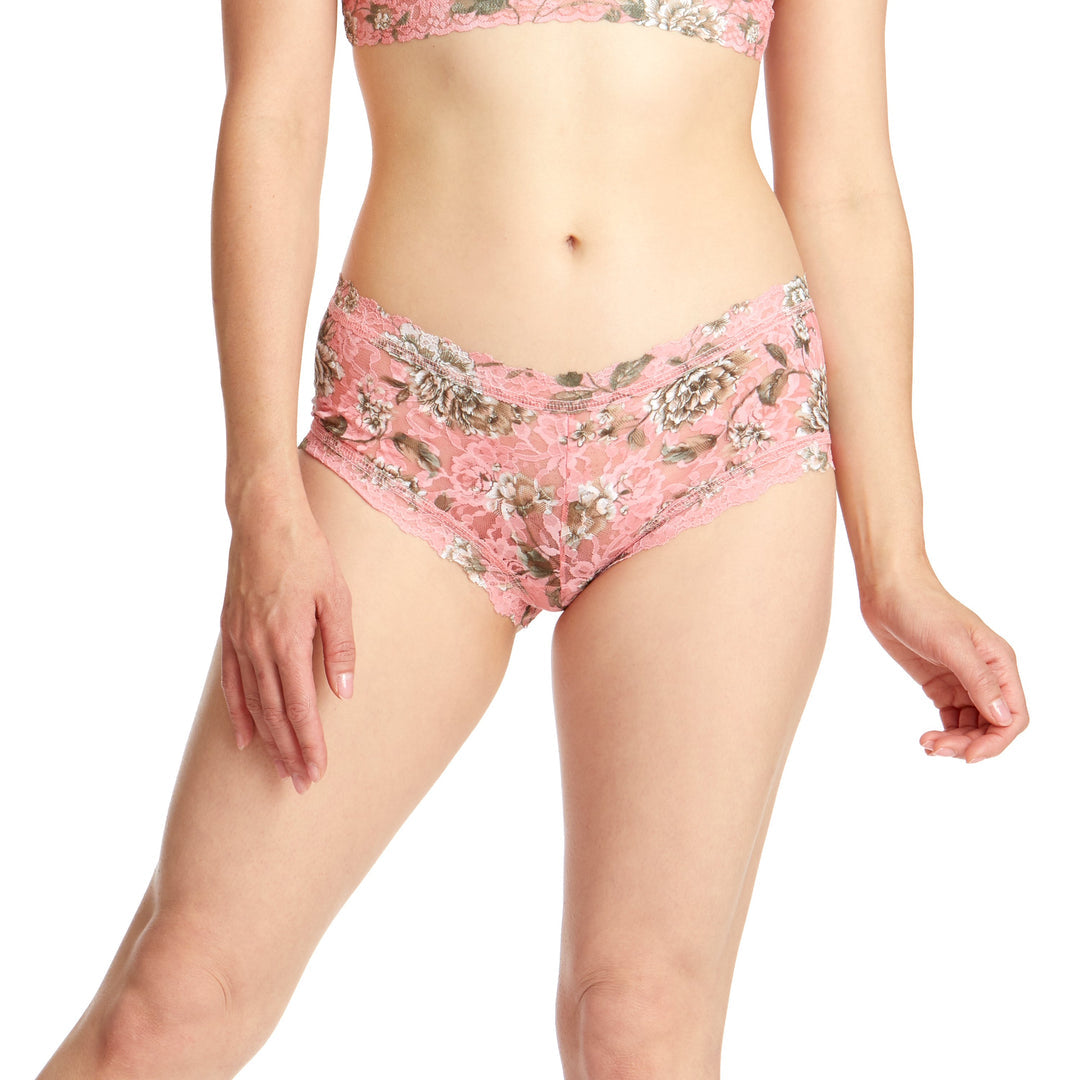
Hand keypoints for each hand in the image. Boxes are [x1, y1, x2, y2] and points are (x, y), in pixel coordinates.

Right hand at [219, 489, 355, 792]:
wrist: (264, 520)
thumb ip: (340, 648)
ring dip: (268, 740)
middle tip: (301, 783)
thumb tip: (343, 694)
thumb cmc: (308, 555)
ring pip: (253, 704)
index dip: (309, 743)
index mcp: (289, 642)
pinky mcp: (230, 631)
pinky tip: (245, 736)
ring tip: (279, 768)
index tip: (316, 771)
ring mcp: (240, 641)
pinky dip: (238, 713)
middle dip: (289, 752)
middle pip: (275, 714)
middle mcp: (259, 648)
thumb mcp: (337, 598)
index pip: (301, 708)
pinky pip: (232, 682)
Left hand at [859, 565, 1028, 762]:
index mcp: (999, 664)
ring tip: (927, 744)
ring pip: (971, 725)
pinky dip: (944, 732)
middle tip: (936, 748)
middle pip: (991, 726)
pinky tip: (926, 737)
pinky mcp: (939, 683)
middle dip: (969, 744)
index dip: (996, 741)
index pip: (1013, 716)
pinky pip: (952, 717)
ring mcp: (962, 680)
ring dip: (954, 741)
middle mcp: (986, 675)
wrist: (889, 591)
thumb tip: (1001, 718)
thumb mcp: (951, 644)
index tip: (969, 756)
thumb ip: (978, 681)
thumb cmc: (922, 609)